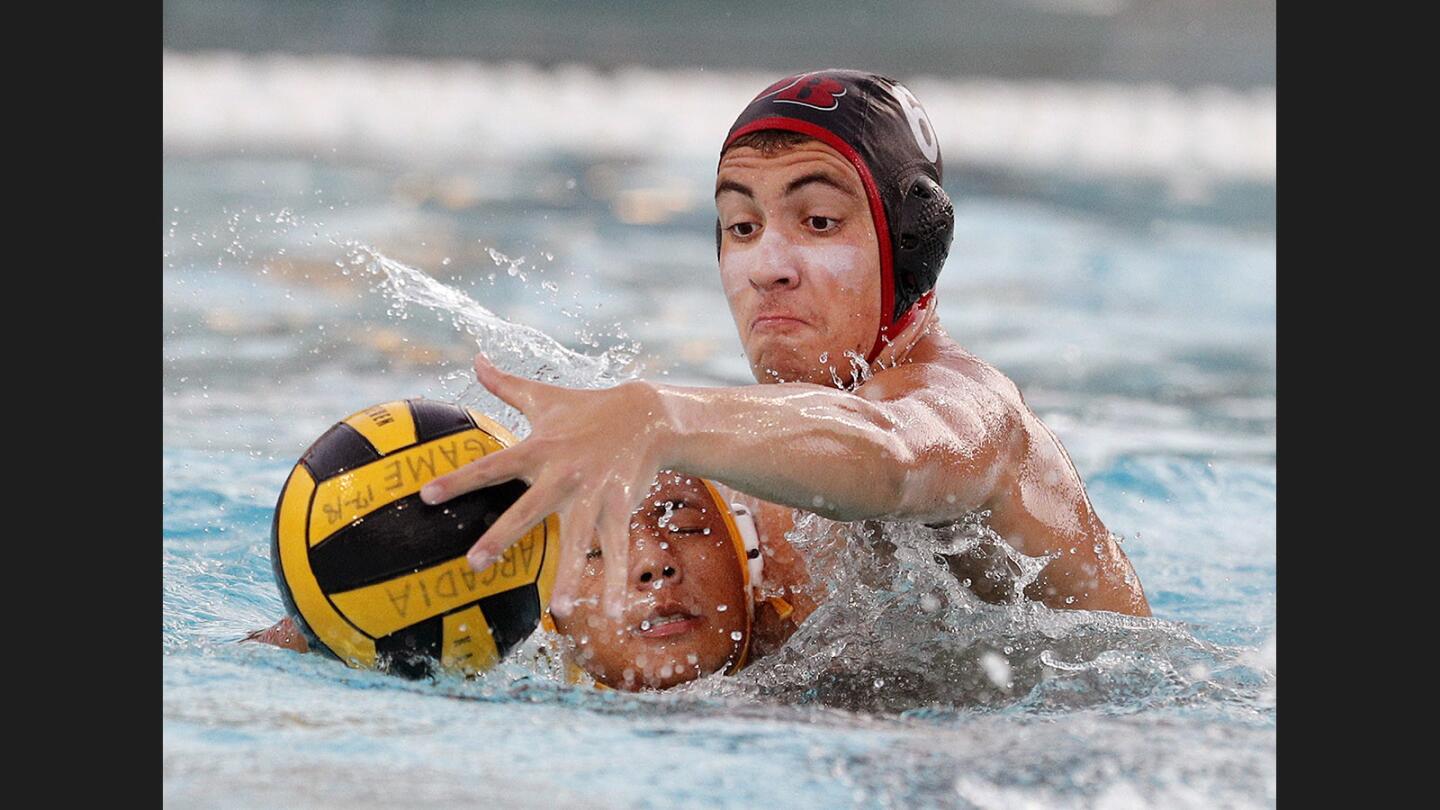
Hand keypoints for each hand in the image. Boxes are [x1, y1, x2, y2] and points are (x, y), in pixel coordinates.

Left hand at [420, 354, 670, 618]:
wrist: (647, 414)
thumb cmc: (587, 408)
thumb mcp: (545, 395)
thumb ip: (506, 384)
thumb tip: (476, 357)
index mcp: (540, 449)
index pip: (491, 465)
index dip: (458, 479)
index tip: (425, 495)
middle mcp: (564, 474)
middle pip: (529, 509)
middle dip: (502, 536)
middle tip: (474, 564)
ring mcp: (595, 494)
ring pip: (580, 540)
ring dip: (571, 575)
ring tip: (558, 609)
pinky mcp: (621, 507)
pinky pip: (617, 550)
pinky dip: (616, 581)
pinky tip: (613, 614)